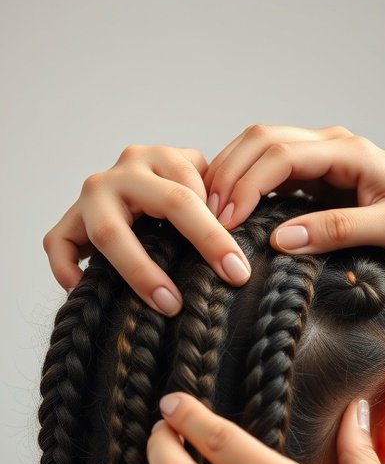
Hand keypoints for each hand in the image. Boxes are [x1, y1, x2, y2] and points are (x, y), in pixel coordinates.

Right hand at [42, 145, 251, 314]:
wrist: (129, 200)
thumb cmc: (176, 204)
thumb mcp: (200, 189)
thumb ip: (220, 203)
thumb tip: (248, 249)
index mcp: (159, 159)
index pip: (195, 190)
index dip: (219, 231)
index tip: (240, 271)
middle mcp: (123, 172)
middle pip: (165, 203)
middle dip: (201, 243)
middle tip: (227, 280)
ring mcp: (90, 196)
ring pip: (109, 231)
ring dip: (140, 270)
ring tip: (169, 304)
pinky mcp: (66, 222)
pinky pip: (58, 244)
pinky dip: (67, 270)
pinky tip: (87, 293)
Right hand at [205, 123, 384, 287]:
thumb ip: (338, 231)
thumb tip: (280, 238)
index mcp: (350, 151)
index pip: (280, 155)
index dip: (245, 183)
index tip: (222, 219)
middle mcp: (335, 151)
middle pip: (263, 143)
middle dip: (228, 175)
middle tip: (206, 216)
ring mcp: (330, 169)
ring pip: (266, 157)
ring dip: (235, 180)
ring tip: (212, 216)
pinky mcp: (328, 192)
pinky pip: (279, 183)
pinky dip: (252, 194)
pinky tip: (237, 218)